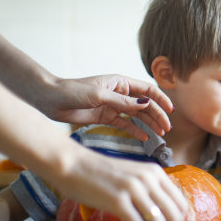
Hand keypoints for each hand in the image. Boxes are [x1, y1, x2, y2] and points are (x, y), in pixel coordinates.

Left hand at [39, 74, 173, 139]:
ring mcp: (113, 106)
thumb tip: (146, 105)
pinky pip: (125, 124)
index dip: (161, 99)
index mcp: (121, 82)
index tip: (170, 111)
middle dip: (158, 115)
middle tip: (166, 128)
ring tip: (160, 135)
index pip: (147, 90)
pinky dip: (135, 130)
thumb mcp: (99, 95)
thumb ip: (123, 101)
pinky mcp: (106, 117)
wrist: (50, 100)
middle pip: (145, 105)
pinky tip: (144, 138)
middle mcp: (120, 93)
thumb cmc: (72, 91)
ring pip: (137, 115)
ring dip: (149, 124)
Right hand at [51, 149, 189, 220]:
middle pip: (174, 216)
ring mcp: (134, 189)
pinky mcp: (117, 200)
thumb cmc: (101, 174)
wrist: (73, 164)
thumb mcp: (133, 175)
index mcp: (156, 172)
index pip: (181, 204)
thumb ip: (150, 189)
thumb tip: (164, 215)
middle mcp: (149, 179)